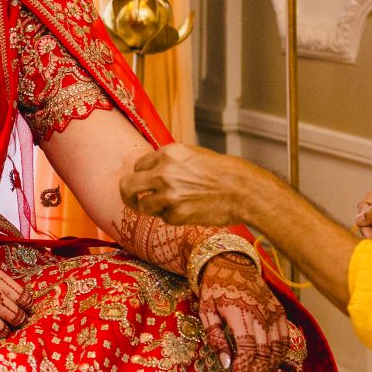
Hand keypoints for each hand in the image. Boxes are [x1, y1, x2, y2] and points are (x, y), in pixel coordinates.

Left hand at [120, 144, 271, 227]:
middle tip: (133, 200)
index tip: (144, 183)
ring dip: (152, 208)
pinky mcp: (176, 214)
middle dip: (128, 194)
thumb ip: (169, 162)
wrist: (243, 190)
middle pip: (127, 185)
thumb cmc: (223, 173)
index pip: (138, 166)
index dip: (141, 176)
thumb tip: (149, 172)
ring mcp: (168, 194)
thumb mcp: (193, 156)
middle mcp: (163, 172)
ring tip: (169, 207)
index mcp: (168, 153)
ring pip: (143, 205)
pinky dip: (172, 217)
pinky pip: (163, 218)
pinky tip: (189, 210)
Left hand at [197, 255, 294, 371]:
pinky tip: (266, 370)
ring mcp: (274, 312)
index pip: (247, 350)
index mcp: (240, 312)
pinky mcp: (280, 312)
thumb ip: (215, 337)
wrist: (230, 262)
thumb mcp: (205, 311)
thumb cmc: (213, 289)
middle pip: (263, 354)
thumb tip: (227, 364)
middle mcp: (261, 313)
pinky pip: (284, 341)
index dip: (241, 371)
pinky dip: (278, 359)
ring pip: (277, 351)